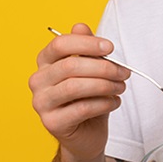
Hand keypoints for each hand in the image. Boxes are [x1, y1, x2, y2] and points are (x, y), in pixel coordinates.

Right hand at [29, 22, 130, 161]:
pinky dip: (104, 103)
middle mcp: (38, 80)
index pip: (60, 44)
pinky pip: (82, 108)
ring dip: (105, 85)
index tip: (110, 48)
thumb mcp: (91, 69)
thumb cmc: (88, 98)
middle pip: (70, 65)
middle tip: (124, 72)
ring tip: (120, 87)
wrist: (86, 134)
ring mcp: (41, 102)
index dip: (87, 43)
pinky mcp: (52, 122)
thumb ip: (85, 48)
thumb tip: (81, 26)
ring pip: (75, 86)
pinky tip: (114, 101)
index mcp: (45, 62)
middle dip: (104, 67)